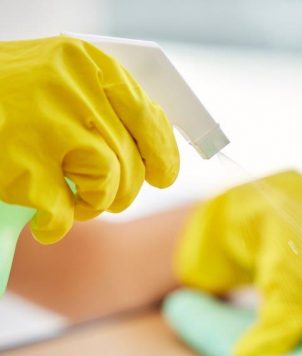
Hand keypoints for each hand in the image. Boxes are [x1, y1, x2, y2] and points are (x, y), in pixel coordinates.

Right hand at [0, 36, 178, 243]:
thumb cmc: (4, 95)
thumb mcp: (56, 79)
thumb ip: (100, 104)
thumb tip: (151, 150)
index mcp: (86, 63)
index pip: (147, 115)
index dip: (162, 153)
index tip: (164, 175)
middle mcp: (73, 90)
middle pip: (129, 159)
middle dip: (126, 190)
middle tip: (113, 199)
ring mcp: (48, 126)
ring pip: (107, 185)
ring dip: (96, 205)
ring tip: (76, 204)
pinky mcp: (23, 165)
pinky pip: (65, 211)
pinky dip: (59, 225)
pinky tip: (48, 223)